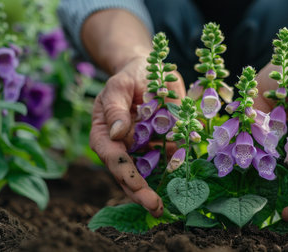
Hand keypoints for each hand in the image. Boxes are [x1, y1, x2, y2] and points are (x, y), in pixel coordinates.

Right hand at [89, 54, 185, 216]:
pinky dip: (174, 171)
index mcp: (104, 134)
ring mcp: (140, 148)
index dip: (127, 175)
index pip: (114, 159)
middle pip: (128, 175)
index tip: (141, 189)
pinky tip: (183, 181)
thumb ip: (116, 109)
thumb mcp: (119, 87)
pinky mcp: (158, 146)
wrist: (146, 73)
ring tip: (169, 206)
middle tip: (157, 208)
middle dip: (141, 193)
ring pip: (147, 174)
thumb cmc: (129, 78)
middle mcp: (120, 147)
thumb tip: (117, 134)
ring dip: (157, 189)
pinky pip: (166, 162)